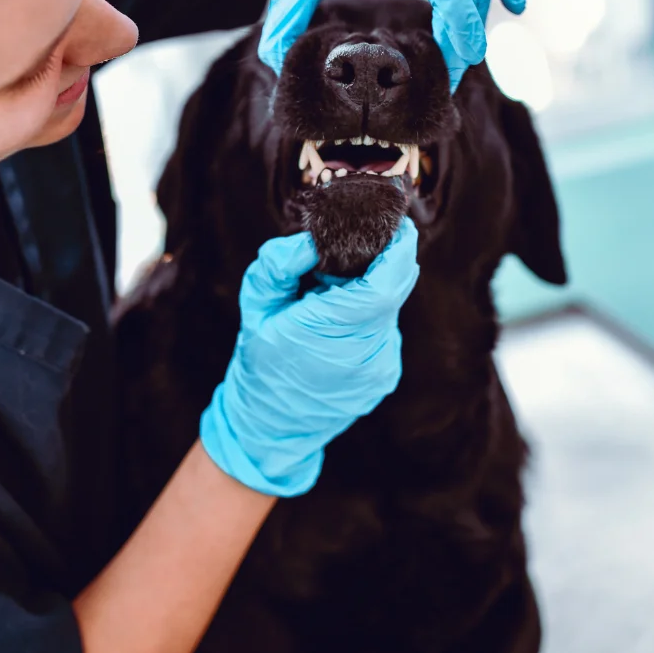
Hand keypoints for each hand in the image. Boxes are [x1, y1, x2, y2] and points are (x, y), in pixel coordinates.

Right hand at [199, 218, 418, 496]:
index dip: (398, 251)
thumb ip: (279, 265)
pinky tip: (339, 322)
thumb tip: (311, 241)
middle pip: (394, 291)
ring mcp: (379, 368)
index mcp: (330, 332)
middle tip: (364, 244)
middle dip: (386, 261)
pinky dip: (369, 316)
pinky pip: (385, 331)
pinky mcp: (385, 376)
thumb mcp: (255, 307)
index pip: (384, 285)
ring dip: (372, 291)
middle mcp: (365, 354)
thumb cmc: (259, 363)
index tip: (397, 225)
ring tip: (334, 292)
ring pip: (391, 310)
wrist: (269, 427)